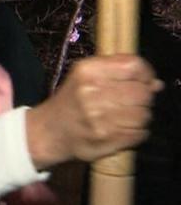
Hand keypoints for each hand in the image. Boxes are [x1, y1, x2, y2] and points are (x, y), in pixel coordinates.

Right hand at [26, 54, 161, 168]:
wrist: (48, 131)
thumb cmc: (71, 100)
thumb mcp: (86, 76)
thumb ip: (119, 73)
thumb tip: (156, 84)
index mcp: (87, 71)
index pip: (133, 66)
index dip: (146, 73)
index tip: (145, 80)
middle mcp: (92, 92)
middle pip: (142, 92)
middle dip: (144, 97)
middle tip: (133, 101)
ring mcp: (99, 118)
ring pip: (143, 114)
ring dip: (140, 116)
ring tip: (126, 116)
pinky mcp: (105, 139)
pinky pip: (139, 133)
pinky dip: (137, 132)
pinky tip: (123, 128)